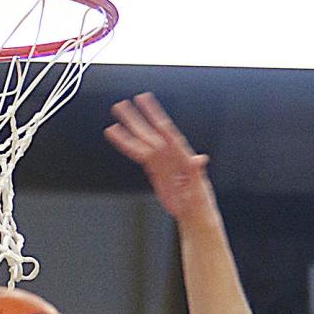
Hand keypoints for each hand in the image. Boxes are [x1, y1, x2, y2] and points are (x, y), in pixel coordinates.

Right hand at [105, 92, 215, 223]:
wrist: (194, 213)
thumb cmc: (199, 201)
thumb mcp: (200, 186)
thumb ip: (197, 171)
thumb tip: (200, 159)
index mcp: (180, 154)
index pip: (166, 130)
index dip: (155, 114)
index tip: (144, 100)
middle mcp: (169, 155)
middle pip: (149, 133)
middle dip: (135, 119)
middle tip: (121, 105)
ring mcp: (160, 163)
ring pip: (141, 144)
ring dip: (127, 131)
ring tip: (113, 122)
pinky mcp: (154, 171)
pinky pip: (138, 156)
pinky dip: (127, 146)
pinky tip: (117, 138)